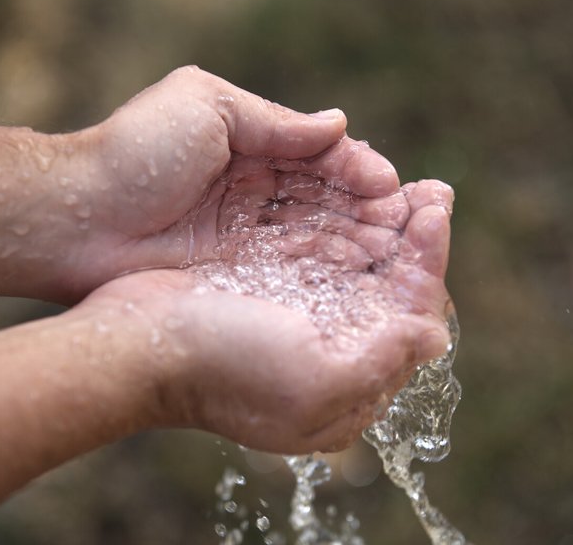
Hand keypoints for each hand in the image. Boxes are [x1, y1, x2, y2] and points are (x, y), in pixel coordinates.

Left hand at [56, 67, 398, 301]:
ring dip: (361, 241)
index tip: (394, 187)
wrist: (78, 217)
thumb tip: (339, 123)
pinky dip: (331, 269)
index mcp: (253, 147)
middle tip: (417, 224)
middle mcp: (258, 193)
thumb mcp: (209, 108)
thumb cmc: (137, 151)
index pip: (321, 159)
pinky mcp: (242, 273)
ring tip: (404, 251)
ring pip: (320, 236)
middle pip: (328, 202)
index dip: (359, 172)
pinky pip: (296, 269)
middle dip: (372, 210)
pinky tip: (365, 275)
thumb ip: (276, 121)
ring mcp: (251, 237)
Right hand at [79, 172, 453, 453]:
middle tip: (432, 193)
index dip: (427, 263)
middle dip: (410, 239)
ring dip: (378, 225)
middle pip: (384, 289)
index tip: (435, 213)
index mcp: (347, 386)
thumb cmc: (223, 367)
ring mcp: (294, 319)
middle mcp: (326, 352)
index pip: (408, 317)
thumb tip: (433, 337)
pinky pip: (314, 252)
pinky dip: (337, 223)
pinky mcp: (265, 289)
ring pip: (352, 267)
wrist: (137, 344)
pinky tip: (352, 196)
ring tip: (402, 187)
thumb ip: (383, 362)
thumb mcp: (314, 382)